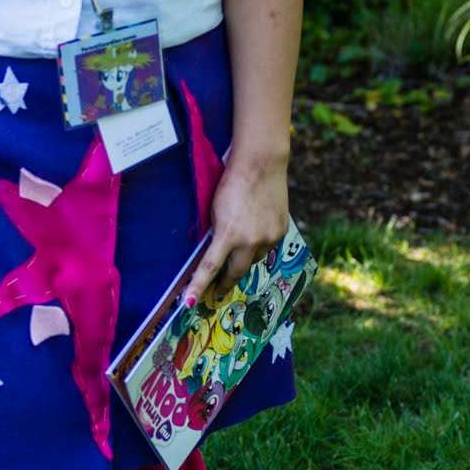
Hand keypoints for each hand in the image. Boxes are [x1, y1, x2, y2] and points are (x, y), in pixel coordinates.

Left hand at [183, 156, 288, 305]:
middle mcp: (251, 241)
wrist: (261, 165)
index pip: (209, 268)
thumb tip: (214, 257)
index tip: (188, 304)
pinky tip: (255, 229)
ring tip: (240, 241)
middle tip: (216, 290)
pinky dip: (258, 244)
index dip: (198, 287)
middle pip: (235, 273)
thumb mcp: (215, 212)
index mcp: (229, 235)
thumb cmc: (231, 184)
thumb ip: (216, 236)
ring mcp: (268, 238)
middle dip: (224, 283)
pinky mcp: (281, 232)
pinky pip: (266, 247)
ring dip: (243, 258)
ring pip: (252, 260)